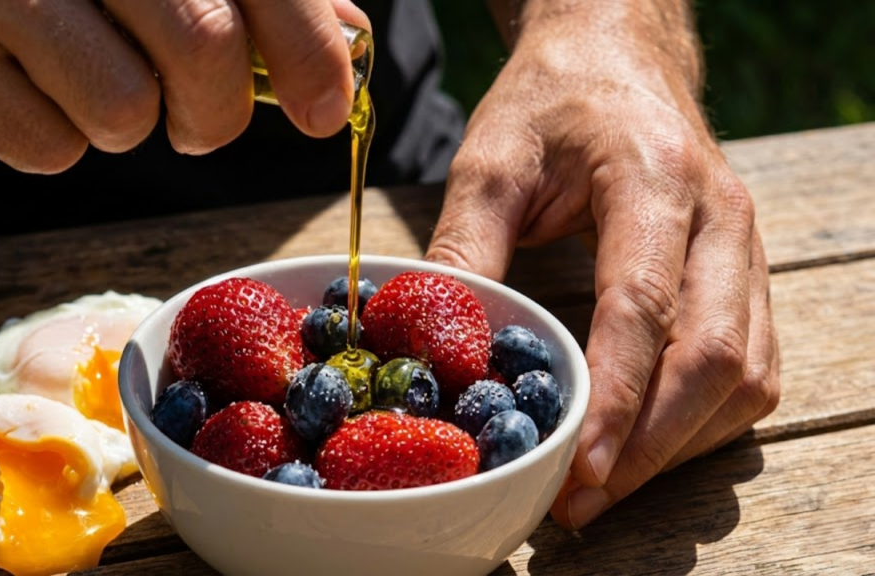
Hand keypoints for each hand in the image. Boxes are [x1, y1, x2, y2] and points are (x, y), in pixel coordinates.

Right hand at [0, 0, 367, 171]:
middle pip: (205, 49)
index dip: (309, 52)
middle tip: (200, 122)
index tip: (323, 110)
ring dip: (125, 122)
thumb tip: (343, 32)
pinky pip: (49, 147)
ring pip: (125, 111)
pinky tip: (21, 88)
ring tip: (86, 85)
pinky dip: (52, 138)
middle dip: (217, 112)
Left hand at [425, 0, 779, 528]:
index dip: (614, 397)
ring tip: (606, 487)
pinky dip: (704, 421)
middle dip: (650, 446)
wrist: (615, 57)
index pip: (644, 307)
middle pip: (715, 356)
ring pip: (746, 375)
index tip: (579, 467)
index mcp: (656, 181)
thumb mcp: (490, 158)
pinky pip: (752, 366)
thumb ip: (466, 245)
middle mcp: (721, 220)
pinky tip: (649, 443)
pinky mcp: (744, 274)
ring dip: (681, 445)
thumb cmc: (552, 103)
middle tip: (581, 504)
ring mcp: (744, 249)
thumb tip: (438, 345)